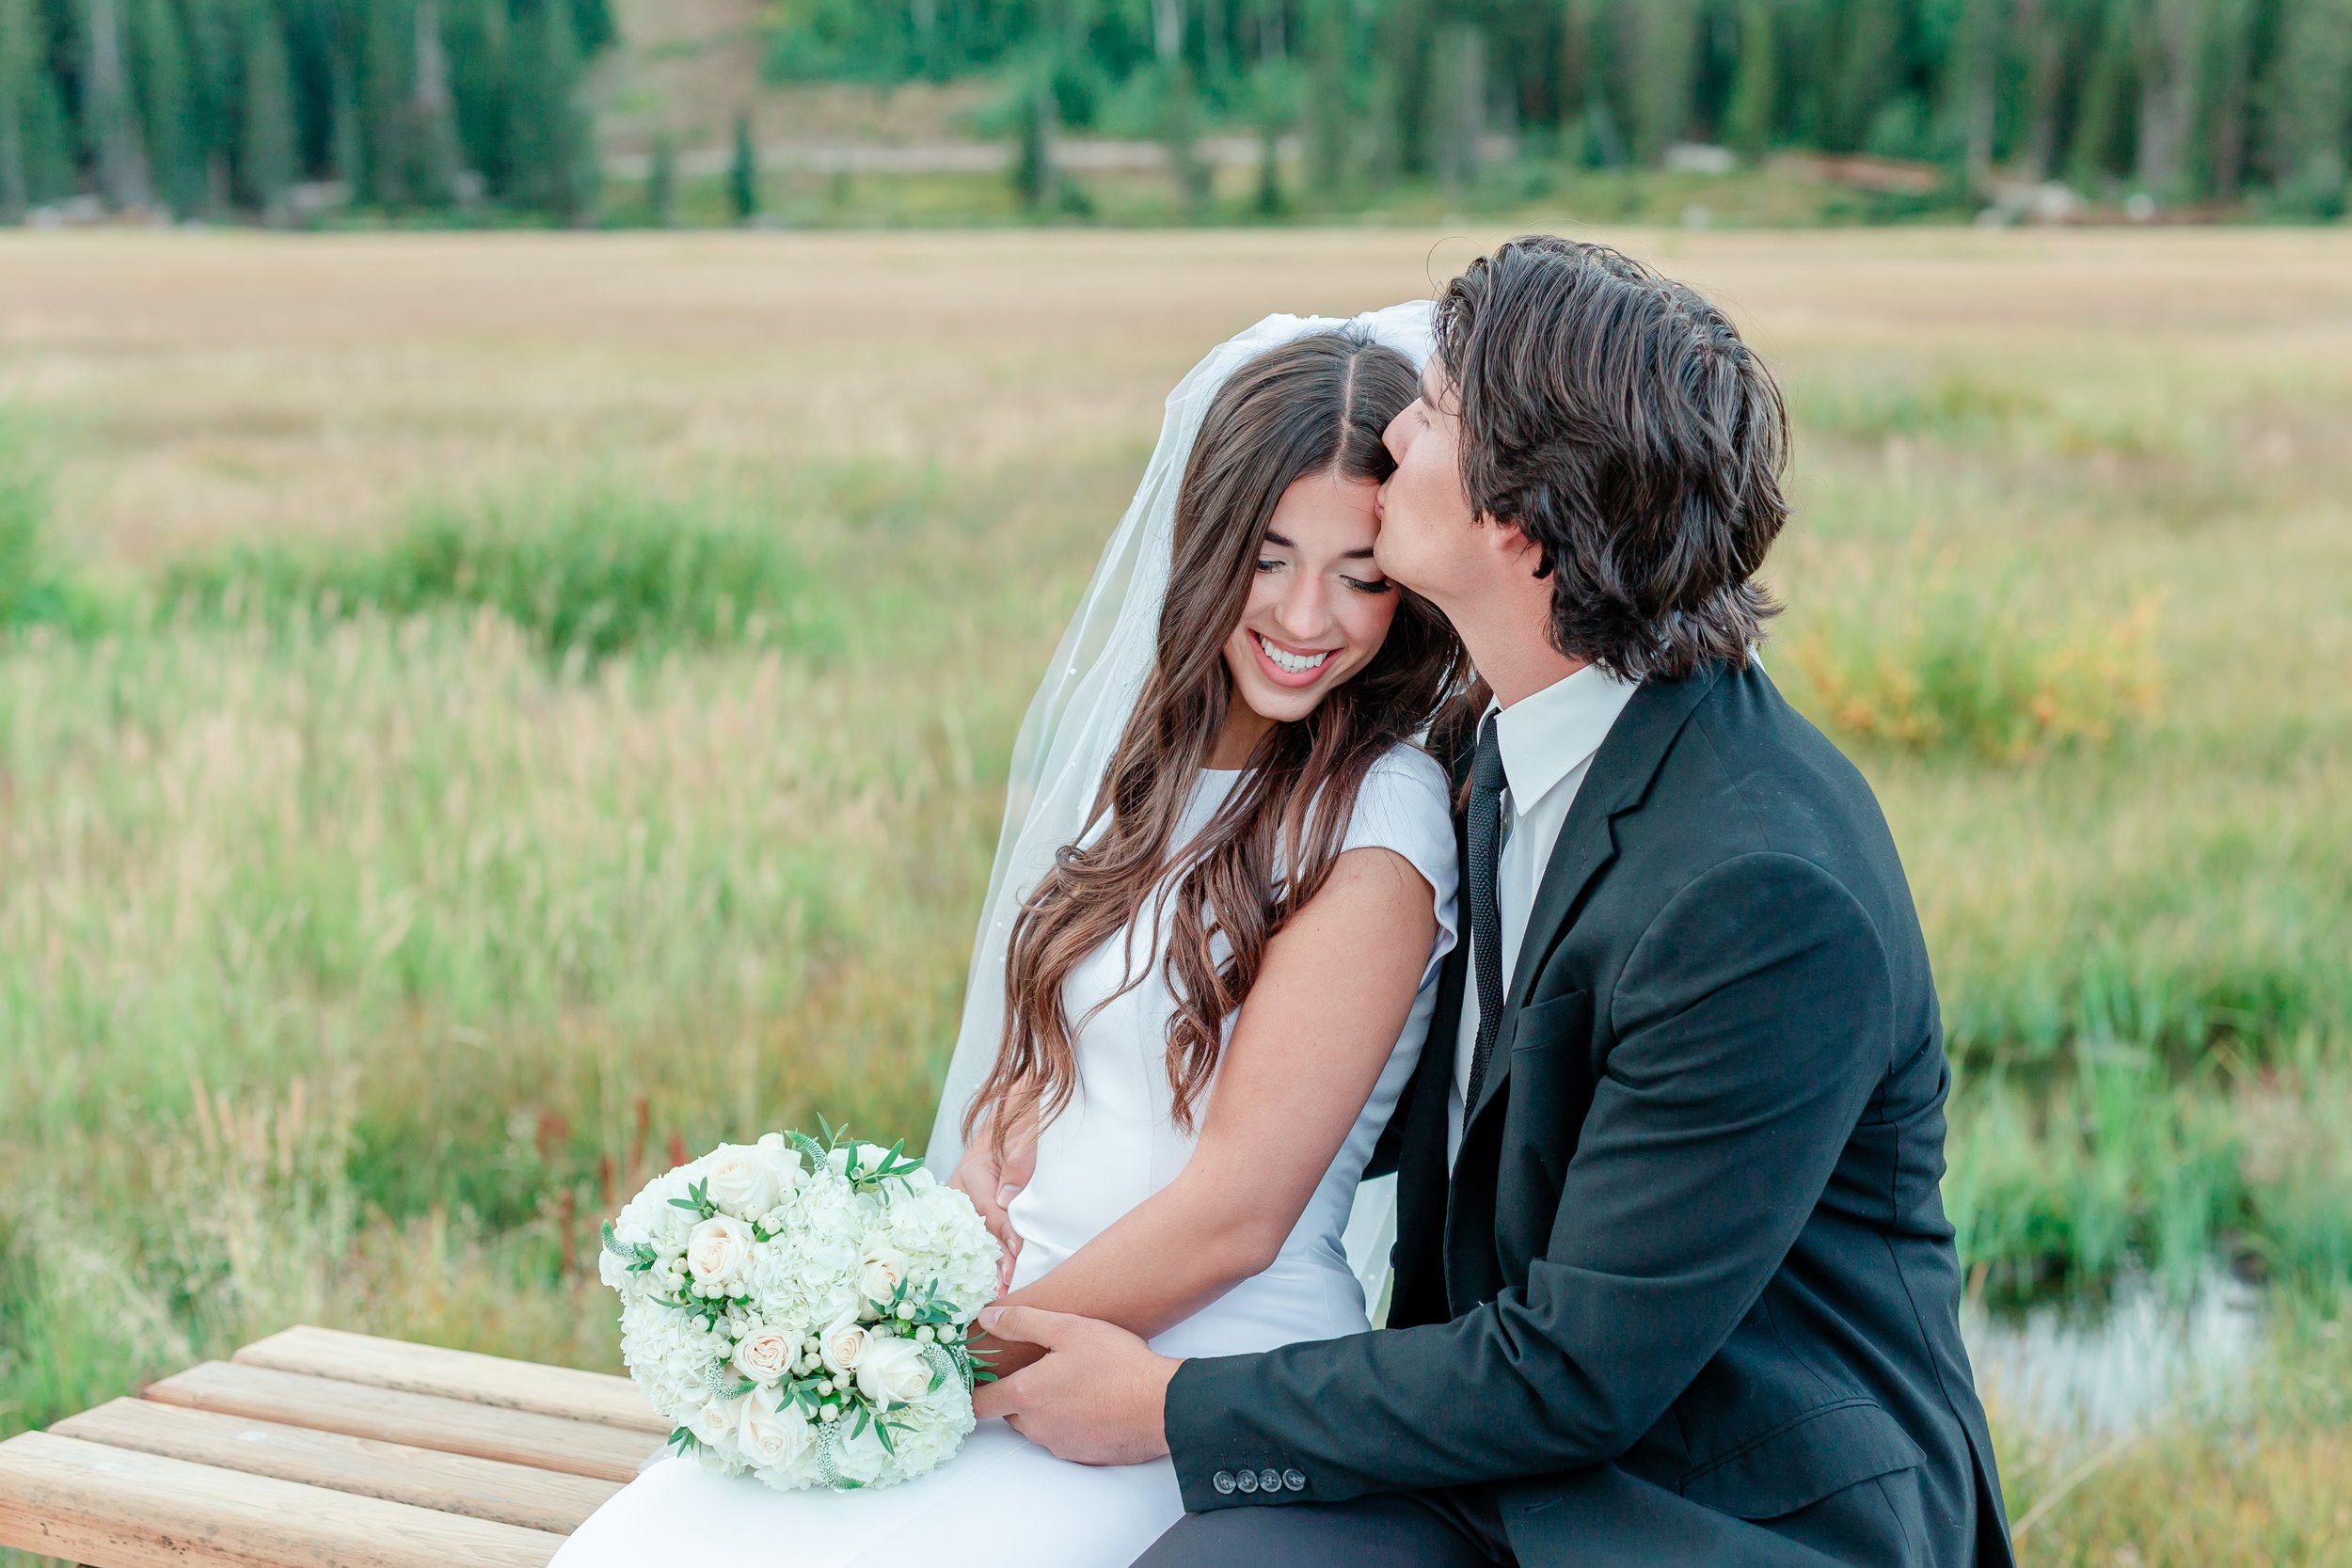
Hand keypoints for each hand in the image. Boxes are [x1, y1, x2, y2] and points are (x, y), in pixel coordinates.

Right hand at [948, 1124, 1036, 1295]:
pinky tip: (996, 1278)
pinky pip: (978, 1234)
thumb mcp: (1026, 1129)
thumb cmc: (1023, 1116)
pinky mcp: (972, 1207)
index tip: (1020, 1255)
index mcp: (972, 1171)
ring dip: (988, 1263)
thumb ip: (1019, 1158)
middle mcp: (961, 1189)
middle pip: (976, 1231)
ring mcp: (964, 1201)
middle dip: (991, 1261)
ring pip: (974, 1236)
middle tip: (1004, 1290)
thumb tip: (1007, 1199)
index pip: (990, 1211)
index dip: (1006, 1235)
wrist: (1015, 1106)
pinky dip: (988, 1254)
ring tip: (998, 1292)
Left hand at [970, 1304, 1177, 1465]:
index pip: (980, 1403)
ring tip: (1075, 1382)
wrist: (1161, 1405)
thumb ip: (1022, 1323)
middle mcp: (1037, 1426)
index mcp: (1026, 1395)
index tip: (980, 1377)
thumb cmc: (1117, 1364)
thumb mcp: (1068, 1328)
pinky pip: (1065, 1438)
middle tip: (1043, 1369)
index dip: (976, 1390)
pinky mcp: (1083, 1456)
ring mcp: (1060, 1445)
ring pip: (1039, 1426)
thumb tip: (987, 1319)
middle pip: (1011, 1413)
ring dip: (1047, 1408)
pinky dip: (1071, 1422)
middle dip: (1020, 1394)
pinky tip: (1093, 1402)